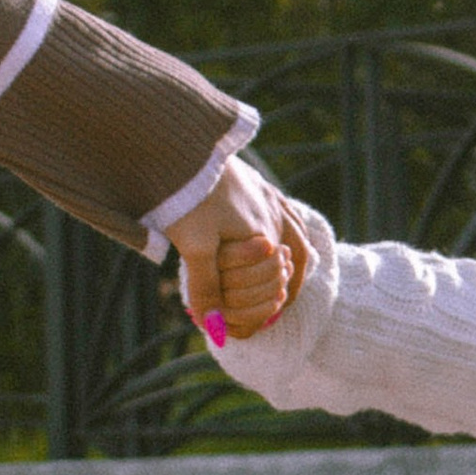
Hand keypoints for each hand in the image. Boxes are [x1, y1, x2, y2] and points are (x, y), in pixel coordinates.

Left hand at [167, 160, 300, 345]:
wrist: (180, 146)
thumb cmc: (188, 197)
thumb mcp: (194, 247)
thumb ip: (206, 287)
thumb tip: (212, 327)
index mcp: (263, 236)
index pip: (277, 280)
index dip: (264, 309)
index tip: (246, 328)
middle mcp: (273, 215)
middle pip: (293, 257)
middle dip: (284, 284)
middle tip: (276, 304)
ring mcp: (268, 196)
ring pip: (294, 232)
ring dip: (292, 258)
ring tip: (284, 276)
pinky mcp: (257, 181)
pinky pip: (285, 210)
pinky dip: (287, 228)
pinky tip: (277, 235)